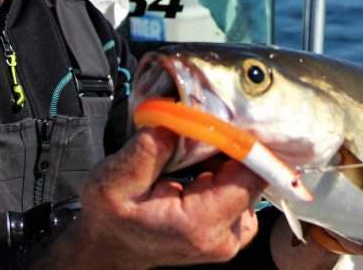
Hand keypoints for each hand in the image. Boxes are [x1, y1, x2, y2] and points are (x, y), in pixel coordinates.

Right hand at [34, 127, 266, 268]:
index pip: (250, 175)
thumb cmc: (110, 219)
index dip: (242, 140)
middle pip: (253, 174)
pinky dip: (224, 170)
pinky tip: (199, 166)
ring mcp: (232, 233)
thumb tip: (179, 116)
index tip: (225, 115)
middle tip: (202, 127)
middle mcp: (225, 236)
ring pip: (248, 178)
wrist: (110, 246)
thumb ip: (148, 149)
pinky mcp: (231, 226)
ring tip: (194, 151)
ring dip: (226, 157)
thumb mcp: (113, 181)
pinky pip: (241, 186)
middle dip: (231, 146)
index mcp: (200, 225)